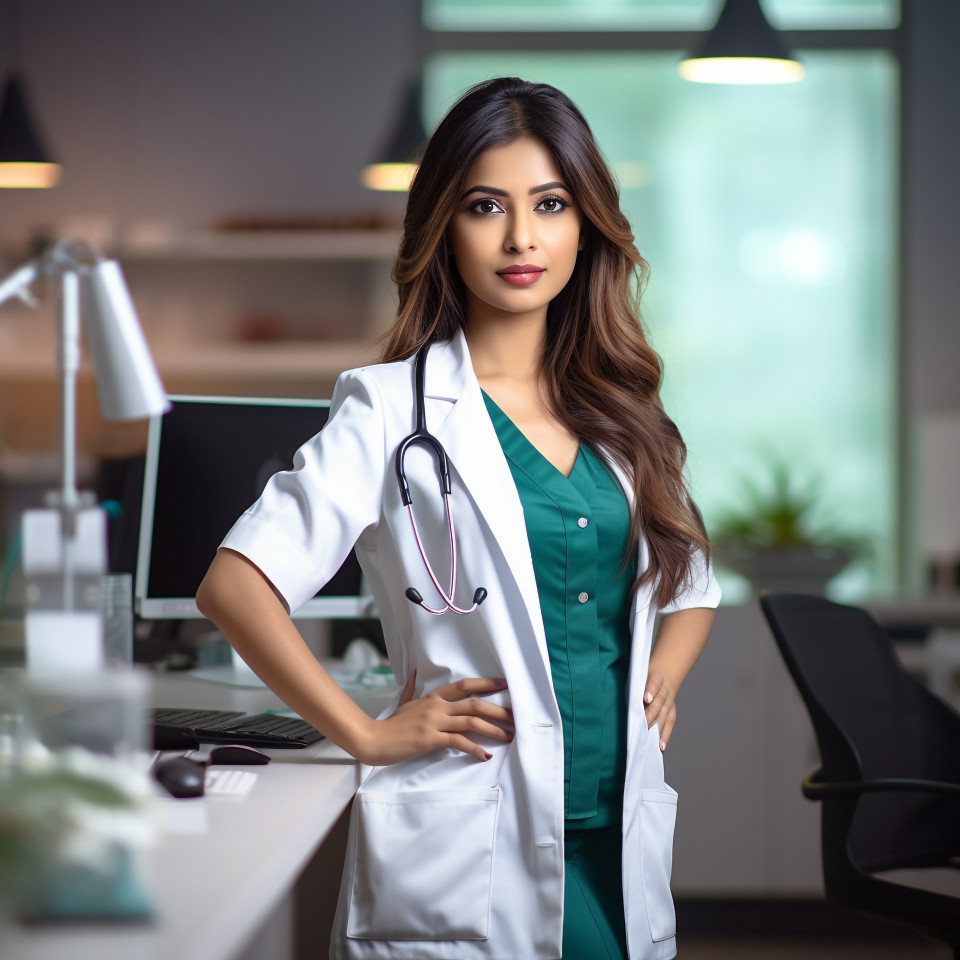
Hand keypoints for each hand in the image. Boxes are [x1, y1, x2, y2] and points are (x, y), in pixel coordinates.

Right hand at [353, 673, 513, 765]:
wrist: (374, 740)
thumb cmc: (391, 724)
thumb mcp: (403, 702)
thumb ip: (411, 688)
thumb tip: (412, 672)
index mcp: (434, 697)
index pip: (465, 685)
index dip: (486, 683)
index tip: (505, 684)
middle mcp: (437, 706)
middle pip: (475, 703)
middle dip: (499, 710)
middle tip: (515, 717)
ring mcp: (434, 722)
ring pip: (471, 721)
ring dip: (493, 729)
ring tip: (508, 737)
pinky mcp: (431, 739)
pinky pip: (459, 741)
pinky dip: (475, 749)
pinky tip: (485, 756)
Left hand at [643, 668, 675, 751]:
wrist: (664, 673)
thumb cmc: (645, 676)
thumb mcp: (640, 674)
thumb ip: (635, 684)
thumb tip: (623, 697)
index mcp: (656, 677)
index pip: (655, 683)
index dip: (651, 690)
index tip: (647, 698)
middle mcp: (665, 690)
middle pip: (659, 703)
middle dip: (651, 714)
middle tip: (642, 724)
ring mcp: (670, 701)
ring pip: (664, 714)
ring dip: (657, 726)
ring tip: (649, 739)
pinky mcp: (671, 710)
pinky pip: (670, 723)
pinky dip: (666, 734)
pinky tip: (661, 745)